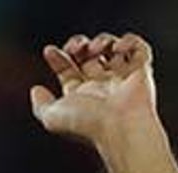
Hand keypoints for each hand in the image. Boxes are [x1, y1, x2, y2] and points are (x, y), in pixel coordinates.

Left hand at [30, 33, 157, 146]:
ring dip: (102, 40)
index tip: (49, 51)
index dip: (58, 58)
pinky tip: (118, 48)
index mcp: (83, 96)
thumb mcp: (52, 117)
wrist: (120, 127)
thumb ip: (40, 106)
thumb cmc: (88, 124)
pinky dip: (130, 41)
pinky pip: (139, 49)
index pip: (69, 70)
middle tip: (76, 47)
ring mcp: (123, 78)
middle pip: (89, 56)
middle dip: (79, 45)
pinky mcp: (142, 72)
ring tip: (96, 48)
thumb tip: (35, 90)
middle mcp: (103, 86)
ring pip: (112, 48)